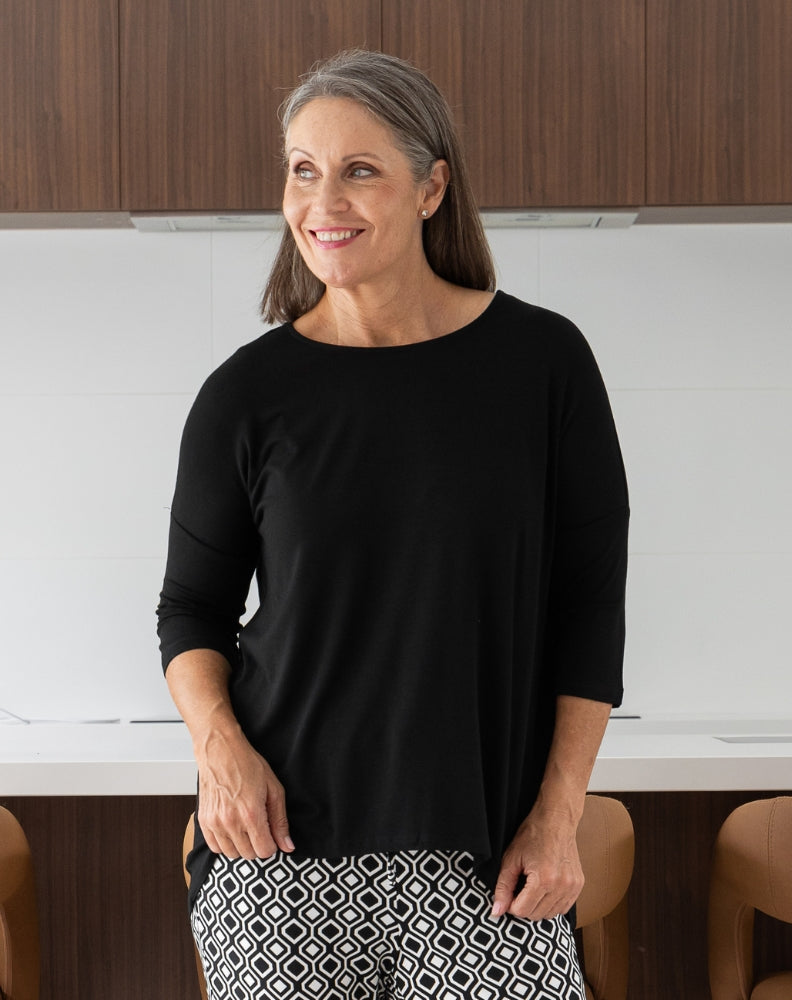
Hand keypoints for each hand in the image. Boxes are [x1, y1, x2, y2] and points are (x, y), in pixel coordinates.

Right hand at [196, 730, 293, 859]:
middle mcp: (230, 822)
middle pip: (249, 855)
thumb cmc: (247, 765)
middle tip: (259, 826)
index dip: (272, 845)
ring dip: (241, 845)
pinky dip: (225, 843)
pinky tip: (232, 827)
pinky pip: (215, 847)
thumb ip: (280, 821)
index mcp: (251, 813)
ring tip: (245, 826)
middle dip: (258, 844)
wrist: (220, 750)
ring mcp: (214, 823)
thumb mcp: (274, 788)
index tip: (271, 834)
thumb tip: (287, 845)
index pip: (264, 851)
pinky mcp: (203, 821)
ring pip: (232, 854)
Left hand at [490, 807, 583, 920]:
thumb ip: (503, 887)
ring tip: (532, 887)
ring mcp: (573, 887)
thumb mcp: (511, 858)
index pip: (522, 911)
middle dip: (523, 906)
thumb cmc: (532, 834)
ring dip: (537, 907)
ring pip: (550, 915)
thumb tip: (496, 911)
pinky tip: (544, 889)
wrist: (556, 819)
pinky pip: (563, 908)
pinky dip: (551, 904)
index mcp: (544, 879)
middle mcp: (561, 886)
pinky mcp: (579, 885)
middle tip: (519, 888)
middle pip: (536, 915)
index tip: (509, 893)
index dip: (510, 904)